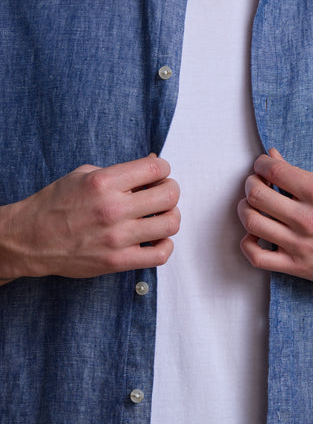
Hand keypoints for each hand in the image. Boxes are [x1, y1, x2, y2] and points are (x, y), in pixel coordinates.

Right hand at [0, 154, 179, 281]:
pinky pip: (160, 255)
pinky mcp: (117, 261)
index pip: (155, 168)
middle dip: (171, 189)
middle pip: (169, 195)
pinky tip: (156, 238)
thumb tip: (153, 163)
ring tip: (161, 215)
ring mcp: (116, 238)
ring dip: (171, 216)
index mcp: (104, 182)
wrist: (30, 238)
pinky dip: (166, 245)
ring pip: (170, 224)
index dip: (163, 167)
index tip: (159, 172)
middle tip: (163, 191)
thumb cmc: (56, 204)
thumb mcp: (84, 174)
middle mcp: (112, 209)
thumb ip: (121, 171)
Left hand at [238, 149, 312, 335]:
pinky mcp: (298, 267)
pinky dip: (248, 242)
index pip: (274, 171)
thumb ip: (301, 174)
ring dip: (246, 208)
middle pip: (257, 195)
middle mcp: (307, 219)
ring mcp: (301, 245)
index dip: (262, 164)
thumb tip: (273, 158)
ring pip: (253, 222)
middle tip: (256, 183)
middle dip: (251, 184)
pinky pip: (258, 257)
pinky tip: (254, 233)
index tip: (263, 166)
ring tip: (253, 205)